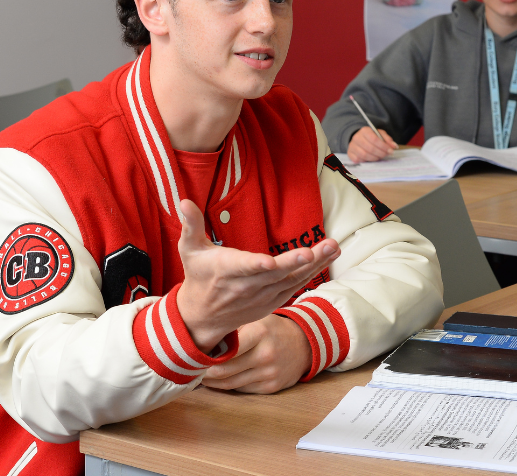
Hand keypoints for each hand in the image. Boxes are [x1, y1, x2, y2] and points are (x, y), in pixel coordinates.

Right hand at [175, 199, 338, 351]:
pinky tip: (329, 256)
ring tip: (333, 246)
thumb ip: (191, 224)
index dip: (256, 265)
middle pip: (275, 273)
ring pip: (291, 279)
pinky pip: (296, 286)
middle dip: (295, 262)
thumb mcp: (189, 249)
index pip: (243, 267)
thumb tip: (184, 200)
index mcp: (226, 270)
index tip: (270, 261)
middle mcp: (246, 285)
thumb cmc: (198, 275)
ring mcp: (262, 295)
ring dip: (314, 264)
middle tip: (315, 250)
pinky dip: (313, 273)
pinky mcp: (273, 300)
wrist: (203, 316)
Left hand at [201, 315, 310, 392]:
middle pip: (224, 371)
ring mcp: (269, 373)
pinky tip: (220, 381)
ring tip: (201, 376)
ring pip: (230, 384)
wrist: (304, 344)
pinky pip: (242, 390)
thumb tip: (203, 338)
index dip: (206, 356)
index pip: (225, 350)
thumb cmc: (273, 329)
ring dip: (213, 382)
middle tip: (192, 369)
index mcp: (259, 333)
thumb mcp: (256, 318)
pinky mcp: (271, 387)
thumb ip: (234, 328)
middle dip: (205, 372)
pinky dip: (229, 386)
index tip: (194, 356)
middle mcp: (265, 354)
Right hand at [347, 127, 396, 162]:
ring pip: (364, 155)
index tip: (391, 151)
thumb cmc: (371, 137)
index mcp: (364, 131)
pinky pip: (359, 160)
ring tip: (380, 156)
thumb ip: (387, 139)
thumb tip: (394, 146)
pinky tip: (371, 158)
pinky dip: (367, 161)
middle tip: (386, 155)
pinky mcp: (350, 154)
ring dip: (375, 158)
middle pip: (370, 148)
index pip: (374, 139)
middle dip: (381, 153)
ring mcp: (352, 146)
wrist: (359, 139)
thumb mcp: (380, 134)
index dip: (383, 146)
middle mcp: (356, 138)